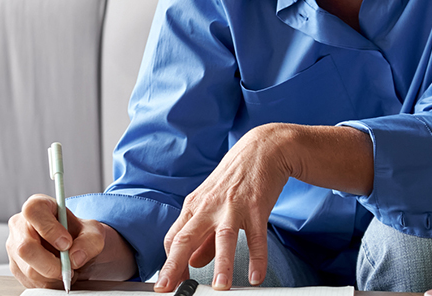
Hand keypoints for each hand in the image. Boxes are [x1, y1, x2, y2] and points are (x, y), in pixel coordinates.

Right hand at [6, 194, 137, 287]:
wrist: (76, 248)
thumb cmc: (79, 234)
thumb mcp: (93, 233)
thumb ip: (89, 242)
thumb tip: (75, 257)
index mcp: (37, 206)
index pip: (33, 212)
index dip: (49, 229)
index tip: (67, 243)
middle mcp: (20, 224)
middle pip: (25, 247)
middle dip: (51, 264)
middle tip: (69, 268)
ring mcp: (14, 246)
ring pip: (29, 269)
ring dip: (53, 276)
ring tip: (67, 269)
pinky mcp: (16, 266)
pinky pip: (30, 281)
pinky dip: (49, 283)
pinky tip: (57, 275)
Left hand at [155, 124, 295, 291]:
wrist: (262, 149)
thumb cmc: (234, 178)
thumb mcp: (212, 204)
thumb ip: (202, 237)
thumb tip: (192, 262)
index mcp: (194, 206)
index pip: (173, 238)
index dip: (169, 263)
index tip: (169, 284)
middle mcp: (209, 207)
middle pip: (186, 238)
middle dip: (175, 266)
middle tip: (169, 289)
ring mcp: (232, 207)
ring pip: (223, 238)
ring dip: (221, 265)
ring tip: (221, 288)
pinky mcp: (256, 207)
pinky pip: (257, 237)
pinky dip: (257, 258)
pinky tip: (256, 277)